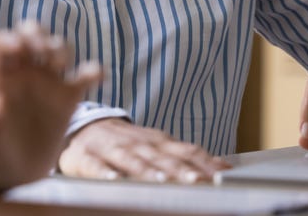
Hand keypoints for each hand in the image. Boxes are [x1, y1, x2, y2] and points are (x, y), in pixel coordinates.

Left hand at [0, 22, 101, 190]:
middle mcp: (25, 71)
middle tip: (40, 47)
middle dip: (37, 33)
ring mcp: (49, 82)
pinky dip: (94, 71)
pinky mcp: (68, 98)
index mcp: (0, 74)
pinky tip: (98, 76)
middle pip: (32, 34)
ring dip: (60, 48)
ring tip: (58, 63)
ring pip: (59, 48)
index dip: (9, 39)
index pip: (3, 43)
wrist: (14, 172)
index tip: (15, 46)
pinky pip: (85, 77)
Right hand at [57, 118, 229, 183]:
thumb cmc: (127, 141)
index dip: (202, 162)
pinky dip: (105, 173)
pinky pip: (96, 166)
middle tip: (196, 180)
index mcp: (157, 141)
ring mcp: (112, 150)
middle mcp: (138, 144)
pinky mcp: (87, 157)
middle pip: (161, 157)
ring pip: (131, 160)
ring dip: (147, 170)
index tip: (219, 175)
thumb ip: (185, 154)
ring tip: (161, 180)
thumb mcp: (158, 144)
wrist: (85, 127)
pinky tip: (114, 180)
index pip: (184, 151)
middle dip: (179, 169)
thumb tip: (222, 165)